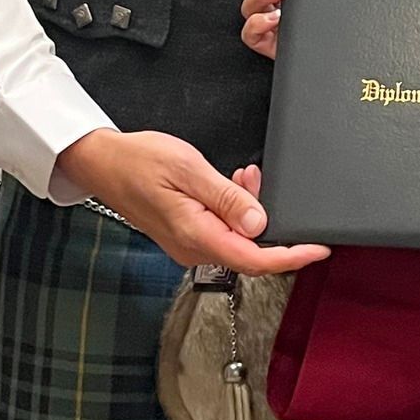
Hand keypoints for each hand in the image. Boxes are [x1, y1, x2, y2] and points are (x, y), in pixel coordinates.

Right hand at [55, 128, 329, 273]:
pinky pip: (223, 232)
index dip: (291, 257)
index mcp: (195, 234)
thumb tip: (260, 223)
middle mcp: (193, 247)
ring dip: (250, 212)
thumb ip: (227, 197)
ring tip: (244, 176)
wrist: (101, 162)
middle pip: (251, 251)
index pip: (255, 259)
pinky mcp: (187, 235)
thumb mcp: (188, 169)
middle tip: (261, 182)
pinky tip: (232, 185)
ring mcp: (189, 244)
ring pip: (238, 239)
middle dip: (269, 222)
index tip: (318, 249)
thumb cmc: (137, 161)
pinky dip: (236, 211)